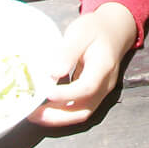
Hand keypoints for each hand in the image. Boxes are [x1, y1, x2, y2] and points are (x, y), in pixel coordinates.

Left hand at [30, 3, 137, 126]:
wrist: (114, 30)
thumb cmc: (95, 29)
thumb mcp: (81, 32)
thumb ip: (68, 52)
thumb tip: (53, 72)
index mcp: (103, 66)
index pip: (87, 87)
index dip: (66, 94)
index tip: (46, 92)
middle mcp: (105, 84)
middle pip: (84, 110)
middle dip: (58, 116)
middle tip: (34, 114)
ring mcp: (101, 91)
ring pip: (82, 113)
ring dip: (58, 118)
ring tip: (36, 115)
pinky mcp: (94, 94)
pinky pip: (79, 109)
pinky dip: (62, 112)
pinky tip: (45, 108)